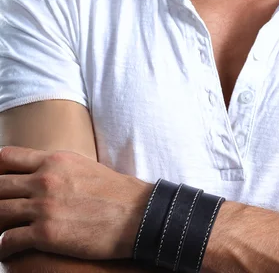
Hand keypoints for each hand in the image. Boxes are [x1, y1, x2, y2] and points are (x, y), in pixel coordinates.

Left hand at [0, 147, 153, 261]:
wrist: (137, 214)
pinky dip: (3, 247)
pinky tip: (9, 250)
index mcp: (55, 160)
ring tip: (3, 230)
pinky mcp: (45, 233)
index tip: (1, 184)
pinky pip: (6, 241)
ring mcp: (44, 205)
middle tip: (2, 210)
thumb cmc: (114, 193)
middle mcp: (45, 178)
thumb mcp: (83, 167)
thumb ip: (57, 168)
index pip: (7, 157)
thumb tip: (38, 176)